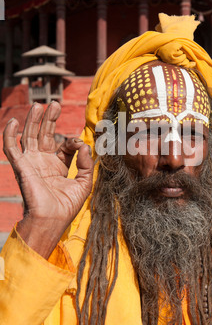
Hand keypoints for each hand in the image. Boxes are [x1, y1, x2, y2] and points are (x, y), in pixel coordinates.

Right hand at [3, 101, 93, 257]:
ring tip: (40, 105)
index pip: (64, 146)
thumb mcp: (85, 183)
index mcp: (58, 166)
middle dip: (50, 120)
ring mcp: (31, 163)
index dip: (72, 141)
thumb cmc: (67, 206)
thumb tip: (85, 145)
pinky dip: (10, 134)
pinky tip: (14, 121)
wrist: (52, 220)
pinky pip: (11, 148)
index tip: (79, 143)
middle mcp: (44, 162)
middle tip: (55, 104)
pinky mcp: (22, 166)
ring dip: (34, 120)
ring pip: (29, 136)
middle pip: (45, 135)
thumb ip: (88, 163)